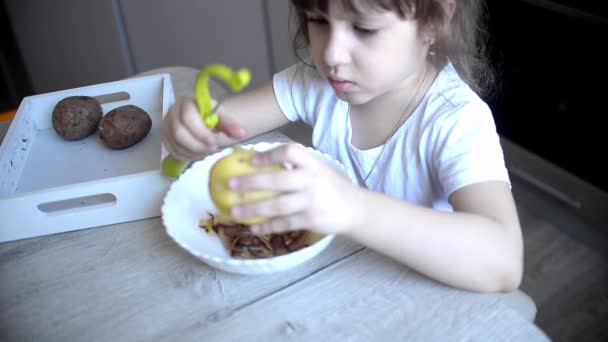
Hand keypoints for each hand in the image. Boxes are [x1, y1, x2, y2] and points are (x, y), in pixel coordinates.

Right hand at [161, 96, 246, 160]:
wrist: (200, 117)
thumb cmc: (210, 116)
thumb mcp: (221, 117)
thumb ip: (230, 125)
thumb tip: (241, 134)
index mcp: (187, 103)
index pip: (188, 117)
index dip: (200, 132)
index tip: (214, 142)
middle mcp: (173, 113)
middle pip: (179, 133)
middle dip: (197, 145)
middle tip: (212, 150)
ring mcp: (166, 126)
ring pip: (176, 144)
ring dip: (193, 152)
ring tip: (207, 152)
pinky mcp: (165, 138)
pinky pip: (173, 151)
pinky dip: (187, 156)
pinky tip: (198, 154)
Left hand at [229, 143, 360, 235]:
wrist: (354, 209)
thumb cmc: (329, 186)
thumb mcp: (318, 169)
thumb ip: (295, 166)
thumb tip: (257, 162)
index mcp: (313, 164)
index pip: (290, 152)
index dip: (269, 155)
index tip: (250, 160)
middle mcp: (312, 180)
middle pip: (278, 180)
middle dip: (251, 182)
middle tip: (231, 183)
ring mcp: (311, 201)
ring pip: (278, 205)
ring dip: (253, 208)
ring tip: (234, 211)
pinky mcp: (311, 220)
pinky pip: (285, 223)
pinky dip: (268, 226)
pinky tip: (254, 228)